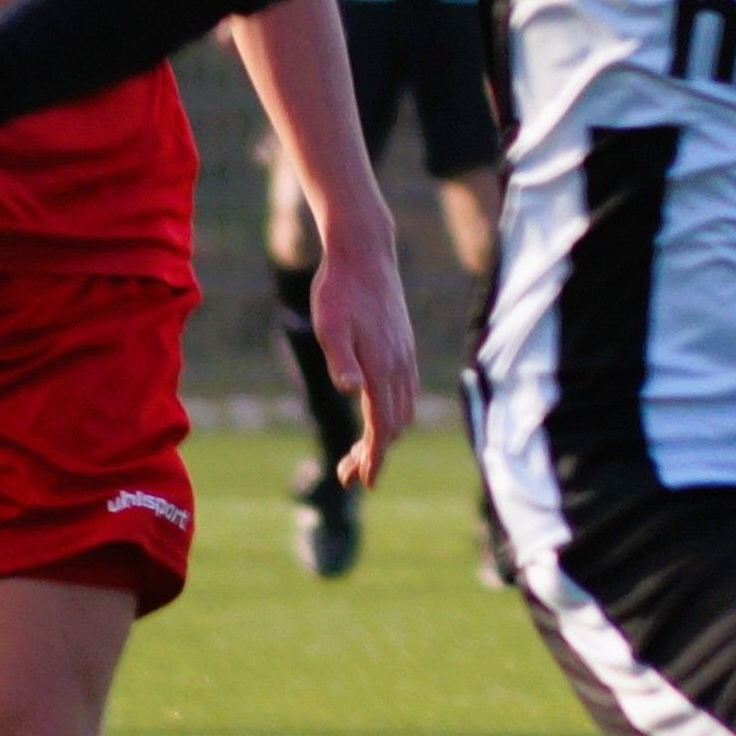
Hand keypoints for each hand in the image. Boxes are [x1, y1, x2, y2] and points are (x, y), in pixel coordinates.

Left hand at [306, 214, 417, 484]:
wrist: (364, 253)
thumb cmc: (338, 290)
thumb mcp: (329, 325)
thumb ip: (341, 359)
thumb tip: (348, 390)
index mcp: (381, 367)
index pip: (381, 427)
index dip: (373, 458)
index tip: (362, 482)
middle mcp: (399, 366)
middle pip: (393, 426)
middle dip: (374, 454)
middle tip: (347, 473)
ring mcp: (405, 356)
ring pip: (402, 410)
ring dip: (383, 436)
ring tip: (358, 451)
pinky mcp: (403, 346)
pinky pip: (406, 392)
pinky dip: (392, 413)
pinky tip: (375, 412)